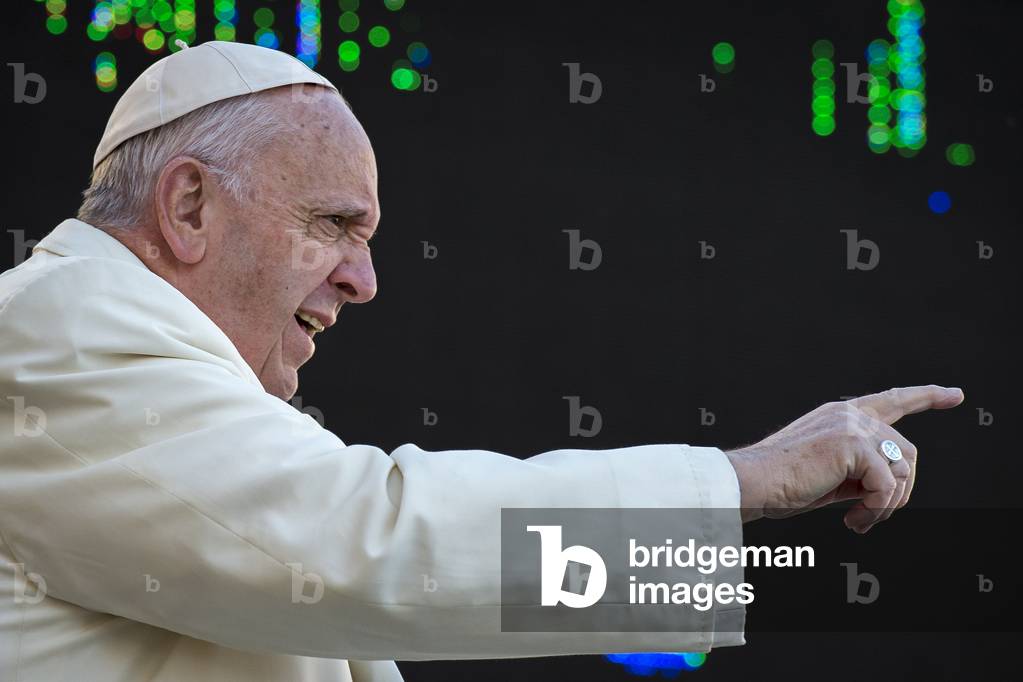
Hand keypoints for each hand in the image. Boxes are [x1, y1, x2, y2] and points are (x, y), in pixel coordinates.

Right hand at [725, 385, 964, 532]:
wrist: (752, 482)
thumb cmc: (781, 484)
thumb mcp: (829, 473)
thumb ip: (860, 470)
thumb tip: (892, 488)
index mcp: (840, 416)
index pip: (892, 400)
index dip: (927, 397)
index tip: (955, 395)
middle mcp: (849, 414)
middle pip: (908, 452)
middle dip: (901, 491)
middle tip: (872, 516)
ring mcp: (852, 426)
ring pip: (901, 472)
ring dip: (886, 506)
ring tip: (859, 521)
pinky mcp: (853, 445)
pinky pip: (887, 486)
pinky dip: (876, 510)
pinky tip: (853, 520)